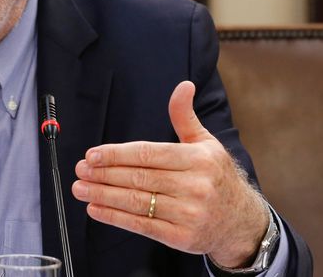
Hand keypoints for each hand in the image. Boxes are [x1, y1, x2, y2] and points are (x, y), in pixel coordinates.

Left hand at [72, 81, 267, 267]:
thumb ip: (185, 117)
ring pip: (137, 202)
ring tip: (81, 188)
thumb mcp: (206, 143)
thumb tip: (183, 86)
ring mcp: (189, 213)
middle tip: (80, 170)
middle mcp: (196, 186)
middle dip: (104, 173)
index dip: (117, 154)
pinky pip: (142, 225)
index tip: (92, 154)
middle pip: (139, 177)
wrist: (242, 222)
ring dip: (103, 195)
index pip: (149, 154)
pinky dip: (115, 218)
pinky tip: (96, 209)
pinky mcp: (182, 238)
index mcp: (199, 159)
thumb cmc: (217, 177)